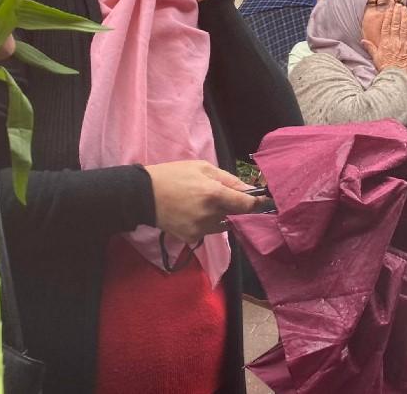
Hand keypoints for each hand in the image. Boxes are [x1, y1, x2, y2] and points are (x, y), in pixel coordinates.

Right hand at [145, 159, 264, 243]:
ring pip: (223, 225)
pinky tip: (193, 212)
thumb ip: (229, 179)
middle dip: (235, 206)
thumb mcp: (202, 168)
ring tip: (203, 203)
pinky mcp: (191, 238)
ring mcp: (200, 229)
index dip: (257, 203)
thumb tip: (250, 190)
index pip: (246, 205)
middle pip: (235, 215)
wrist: (142, 195)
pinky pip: (208, 231)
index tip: (263, 200)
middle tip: (221, 195)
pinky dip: (207, 223)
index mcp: (214, 194)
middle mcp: (210, 215)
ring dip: (221, 215)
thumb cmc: (174, 175)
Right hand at [361, 4, 406, 73]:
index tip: (390, 8)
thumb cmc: (385, 68)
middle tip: (399, 5)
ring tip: (405, 9)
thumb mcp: (376, 57)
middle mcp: (394, 41)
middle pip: (396, 24)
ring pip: (404, 27)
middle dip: (397, 13)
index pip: (386, 26)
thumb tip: (362, 41)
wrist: (396, 76)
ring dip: (405, 17)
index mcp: (385, 42)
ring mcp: (403, 44)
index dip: (388, 16)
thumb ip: (370, 47)